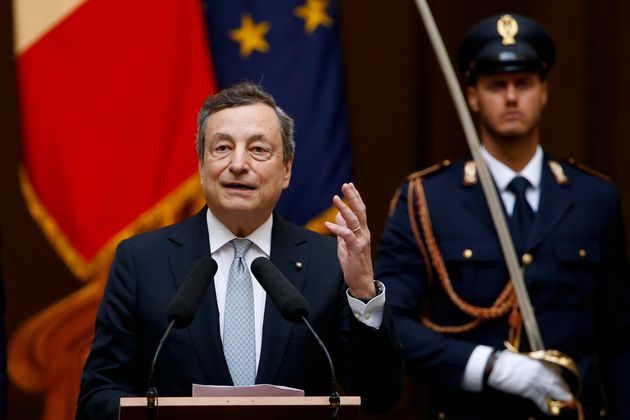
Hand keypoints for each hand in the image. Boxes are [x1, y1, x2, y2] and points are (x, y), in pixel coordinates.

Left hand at [324, 183, 375, 298]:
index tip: (349, 185)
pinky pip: (347, 236)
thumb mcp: (346, 244)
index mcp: (362, 231)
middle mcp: (364, 233)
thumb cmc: (354, 263)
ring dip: (344, 208)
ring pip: (354, 221)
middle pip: (359, 211)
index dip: (355, 197)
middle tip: (346, 185)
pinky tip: (328, 224)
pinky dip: (337, 228)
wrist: (361, 280)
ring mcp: (361, 240)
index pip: (360, 210)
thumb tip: (338, 217)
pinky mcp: (356, 249)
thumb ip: (343, 230)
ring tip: (336, 199)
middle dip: (352, 197)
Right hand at [487, 350, 572, 413]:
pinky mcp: (528, 391)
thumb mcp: (521, 358)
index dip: (558, 375)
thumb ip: (531, 362)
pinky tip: (549, 411)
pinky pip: (541, 401)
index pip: (555, 370)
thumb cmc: (505, 360)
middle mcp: (539, 372)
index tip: (559, 378)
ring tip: (565, 400)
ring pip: (552, 391)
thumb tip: (535, 366)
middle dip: (563, 388)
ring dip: (559, 397)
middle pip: (556, 382)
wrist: (495, 367)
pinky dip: (546, 407)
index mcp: (537, 362)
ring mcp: (534, 382)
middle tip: (567, 394)